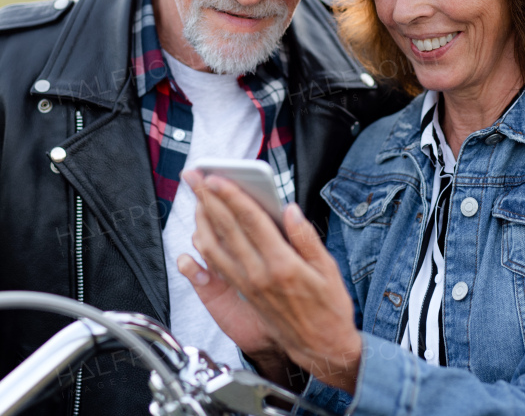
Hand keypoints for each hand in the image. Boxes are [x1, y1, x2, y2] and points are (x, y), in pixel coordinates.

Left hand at [184, 170, 361, 392]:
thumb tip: (290, 210)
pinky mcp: (243, 293)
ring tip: (195, 197)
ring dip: (201, 219)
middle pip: (227, 229)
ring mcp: (248, 285)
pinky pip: (217, 265)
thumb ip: (306, 238)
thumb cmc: (329, 308)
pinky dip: (204, 245)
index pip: (251, 222)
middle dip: (208, 199)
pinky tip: (200, 230)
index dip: (232, 197)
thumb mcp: (329, 270)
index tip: (217, 178)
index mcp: (283, 264)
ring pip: (214, 247)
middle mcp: (259, 274)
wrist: (321, 348)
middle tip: (195, 177)